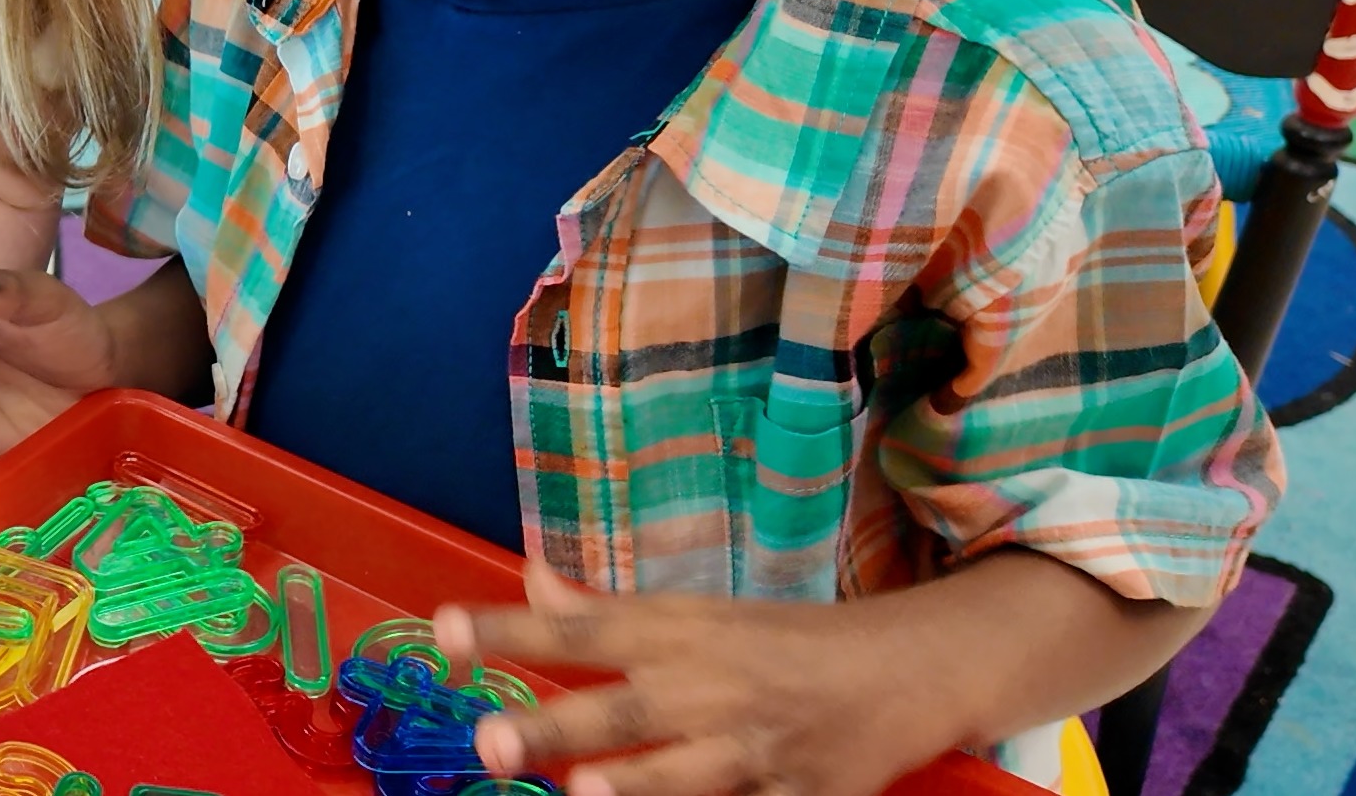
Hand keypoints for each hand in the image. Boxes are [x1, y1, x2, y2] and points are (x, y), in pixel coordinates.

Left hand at [435, 561, 974, 795]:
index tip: (443, 629)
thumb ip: (608, 614)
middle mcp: (712, 688)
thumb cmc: (787, 642)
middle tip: (491, 742)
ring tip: (582, 793)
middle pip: (623, 711)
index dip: (510, 628)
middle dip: (557, 726)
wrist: (913, 669)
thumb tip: (530, 580)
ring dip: (635, 785)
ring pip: (686, 775)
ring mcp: (756, 749)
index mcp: (682, 633)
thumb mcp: (699, 614)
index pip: (580, 627)